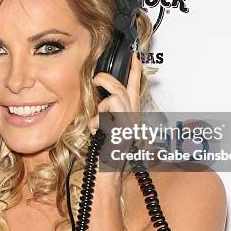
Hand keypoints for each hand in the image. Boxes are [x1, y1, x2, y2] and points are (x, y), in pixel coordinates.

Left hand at [88, 51, 141, 189]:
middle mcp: (133, 119)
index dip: (135, 71)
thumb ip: (108, 114)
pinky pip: (105, 115)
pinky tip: (95, 133)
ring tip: (97, 114)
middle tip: (97, 77)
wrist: (107, 174)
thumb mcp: (108, 129)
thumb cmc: (106, 154)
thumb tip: (100, 101)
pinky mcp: (120, 131)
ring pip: (117, 97)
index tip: (134, 56)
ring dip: (102, 103)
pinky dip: (96, 122)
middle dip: (109, 79)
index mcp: (131, 116)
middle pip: (124, 88)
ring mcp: (128, 125)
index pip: (135, 89)